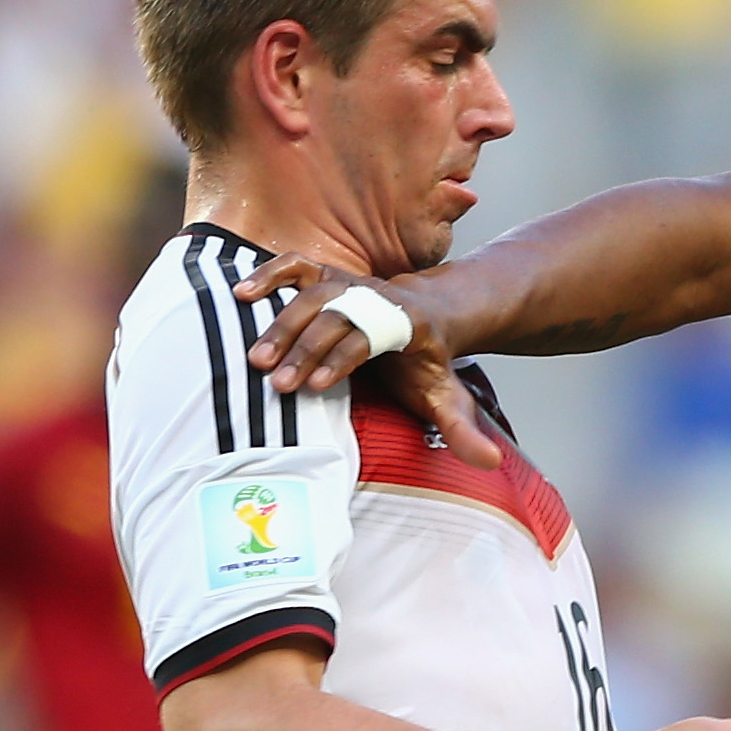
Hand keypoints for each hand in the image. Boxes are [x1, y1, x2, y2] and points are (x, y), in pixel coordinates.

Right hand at [232, 254, 499, 462]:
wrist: (428, 312)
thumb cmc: (429, 362)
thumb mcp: (449, 397)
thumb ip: (464, 431)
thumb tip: (490, 464)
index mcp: (407, 324)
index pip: (370, 336)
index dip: (343, 357)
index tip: (317, 385)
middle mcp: (376, 297)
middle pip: (335, 316)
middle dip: (306, 349)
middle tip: (277, 383)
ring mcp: (350, 282)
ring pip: (311, 293)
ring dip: (282, 323)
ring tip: (256, 359)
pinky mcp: (327, 274)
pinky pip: (295, 266)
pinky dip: (269, 275)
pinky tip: (240, 294)